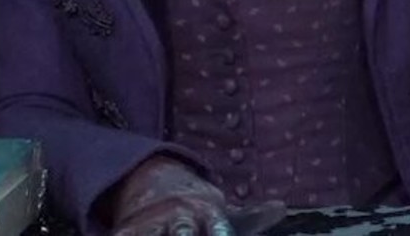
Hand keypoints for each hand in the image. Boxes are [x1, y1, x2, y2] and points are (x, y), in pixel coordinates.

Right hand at [112, 157, 286, 235]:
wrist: (155, 181)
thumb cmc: (198, 208)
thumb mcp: (223, 211)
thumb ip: (252, 217)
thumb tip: (282, 207)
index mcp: (207, 212)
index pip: (219, 226)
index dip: (221, 234)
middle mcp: (180, 215)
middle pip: (182, 231)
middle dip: (184, 235)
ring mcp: (152, 222)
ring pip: (151, 234)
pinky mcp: (127, 230)